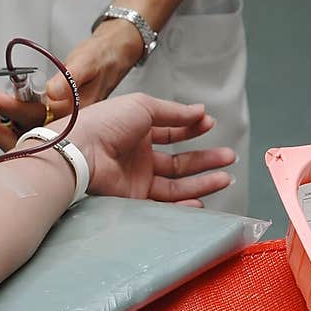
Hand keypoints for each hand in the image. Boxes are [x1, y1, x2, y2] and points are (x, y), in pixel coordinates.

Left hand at [0, 19, 143, 148]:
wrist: (113, 56)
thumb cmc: (102, 58)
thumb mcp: (87, 62)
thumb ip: (71, 77)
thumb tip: (53, 92)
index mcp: (73, 114)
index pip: (34, 116)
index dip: (8, 106)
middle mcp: (65, 125)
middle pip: (25, 131)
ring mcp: (59, 124)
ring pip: (25, 132)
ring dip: (3, 121)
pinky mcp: (54, 119)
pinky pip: (28, 124)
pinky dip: (11, 117)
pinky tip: (0, 106)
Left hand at [45, 93, 234, 205]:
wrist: (82, 151)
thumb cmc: (105, 123)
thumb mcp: (144, 106)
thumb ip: (175, 112)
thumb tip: (200, 110)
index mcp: (137, 131)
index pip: (171, 132)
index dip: (191, 129)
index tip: (210, 124)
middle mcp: (138, 157)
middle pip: (179, 161)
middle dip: (205, 159)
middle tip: (228, 157)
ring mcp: (137, 179)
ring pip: (176, 184)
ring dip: (202, 181)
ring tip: (225, 177)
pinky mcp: (134, 199)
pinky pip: (163, 204)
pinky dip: (184, 205)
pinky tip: (202, 201)